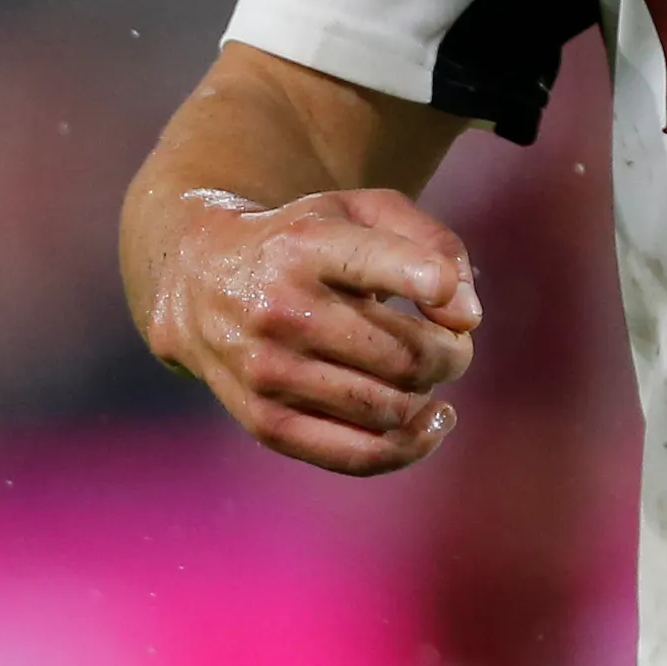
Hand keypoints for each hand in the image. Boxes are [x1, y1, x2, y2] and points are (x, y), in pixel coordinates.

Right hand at [142, 183, 481, 475]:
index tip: (448, 293)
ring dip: (430, 393)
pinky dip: (411, 445)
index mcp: (304, 245)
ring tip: (429, 372)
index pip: (374, 263)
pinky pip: (358, 455)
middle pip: (404, 353)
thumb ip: (431, 242)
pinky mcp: (266, 422)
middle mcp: (281, 310)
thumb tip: (466, 316)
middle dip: (452, 353)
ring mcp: (269, 372)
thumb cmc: (304, 242)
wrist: (200, 282)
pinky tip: (432, 421)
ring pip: (390, 406)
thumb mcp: (360, 210)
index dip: (429, 278)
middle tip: (453, 343)